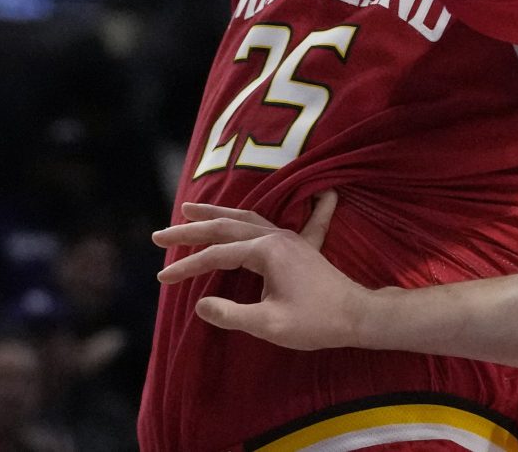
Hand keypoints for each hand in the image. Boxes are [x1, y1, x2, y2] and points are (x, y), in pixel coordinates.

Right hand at [153, 194, 377, 348]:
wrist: (357, 316)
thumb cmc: (316, 322)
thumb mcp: (269, 325)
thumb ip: (232, 314)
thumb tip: (200, 303)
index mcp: (267, 251)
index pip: (217, 255)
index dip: (187, 267)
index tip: (162, 278)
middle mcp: (277, 237)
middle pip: (226, 227)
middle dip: (191, 229)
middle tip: (159, 234)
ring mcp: (290, 239)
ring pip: (247, 218)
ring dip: (219, 214)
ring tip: (191, 208)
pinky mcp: (302, 247)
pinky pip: (290, 220)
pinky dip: (291, 208)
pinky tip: (321, 193)